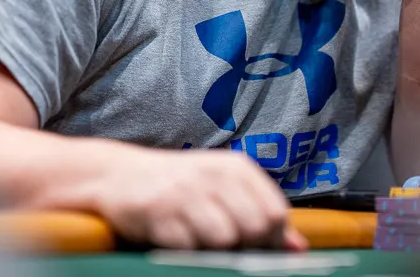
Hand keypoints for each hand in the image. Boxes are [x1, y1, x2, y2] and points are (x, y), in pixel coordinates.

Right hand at [94, 148, 309, 250]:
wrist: (120, 176)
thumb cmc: (181, 187)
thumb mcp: (223, 191)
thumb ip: (260, 214)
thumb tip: (299, 248)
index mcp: (235, 168)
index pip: (275, 213)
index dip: (271, 239)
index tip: (254, 245)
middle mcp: (214, 174)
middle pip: (255, 227)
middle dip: (245, 247)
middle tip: (224, 246)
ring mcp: (185, 192)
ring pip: (224, 239)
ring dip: (212, 249)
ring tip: (196, 238)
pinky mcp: (158, 211)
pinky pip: (187, 247)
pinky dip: (184, 251)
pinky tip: (174, 237)